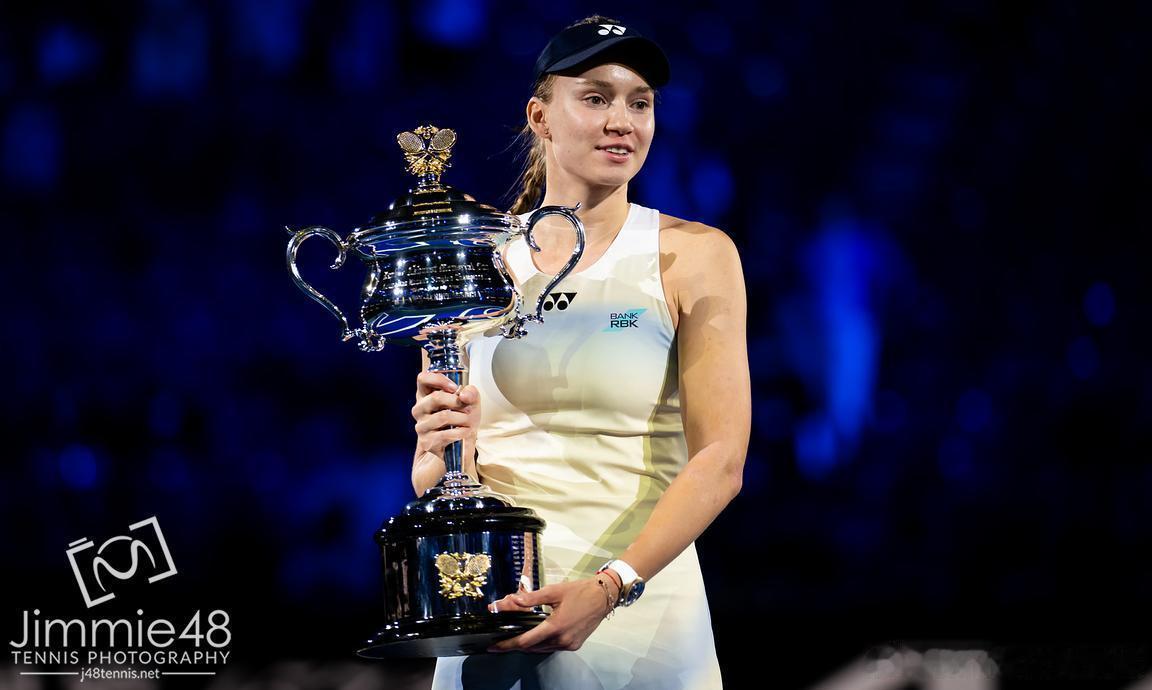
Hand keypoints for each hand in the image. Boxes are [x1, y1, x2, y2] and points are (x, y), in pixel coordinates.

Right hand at [411, 371, 479, 461]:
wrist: (461, 444)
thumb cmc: (461, 419)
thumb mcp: (470, 403)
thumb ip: (471, 393)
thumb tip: (464, 395)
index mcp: (426, 395)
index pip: (423, 378)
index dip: (438, 379)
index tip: (455, 388)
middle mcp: (420, 409)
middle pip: (436, 397)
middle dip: (457, 402)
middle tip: (468, 408)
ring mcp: (421, 426)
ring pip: (443, 416)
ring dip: (462, 418)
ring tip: (468, 421)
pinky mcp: (426, 441)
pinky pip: (445, 434)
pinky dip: (460, 432)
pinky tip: (465, 431)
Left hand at [487, 577, 617, 653]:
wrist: (604, 596)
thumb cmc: (579, 591)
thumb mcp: (553, 591)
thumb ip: (530, 598)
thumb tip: (509, 601)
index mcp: (555, 627)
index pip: (525, 641)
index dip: (507, 644)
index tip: (493, 646)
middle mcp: (562, 640)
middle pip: (532, 647)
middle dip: (515, 644)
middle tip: (500, 639)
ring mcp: (569, 645)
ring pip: (542, 649)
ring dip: (528, 644)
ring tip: (515, 636)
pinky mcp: (574, 645)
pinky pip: (552, 647)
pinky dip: (541, 643)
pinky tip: (536, 634)